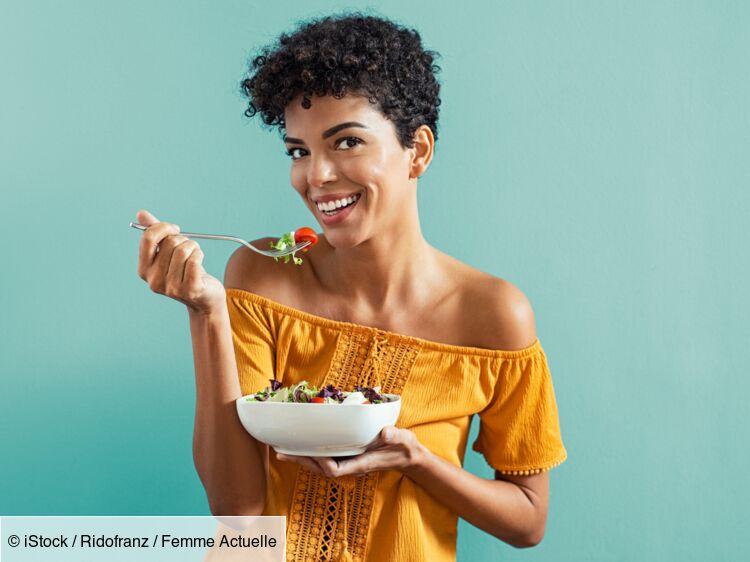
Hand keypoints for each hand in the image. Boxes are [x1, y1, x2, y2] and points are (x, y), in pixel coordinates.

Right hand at [135, 209, 225, 314]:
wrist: (204, 298)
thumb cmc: (185, 272)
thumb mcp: (168, 253)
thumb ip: (155, 234)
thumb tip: (141, 213)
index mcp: (144, 270)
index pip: (148, 239)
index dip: (163, 228)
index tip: (174, 229)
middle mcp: (154, 281)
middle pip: (169, 243)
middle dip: (182, 239)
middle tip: (188, 246)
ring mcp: (172, 288)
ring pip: (183, 250)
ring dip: (193, 246)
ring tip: (195, 253)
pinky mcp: (190, 290)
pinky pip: (194, 260)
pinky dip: (199, 254)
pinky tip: (200, 260)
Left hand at [275, 426, 426, 477]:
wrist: (408, 456)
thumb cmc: (404, 447)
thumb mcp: (403, 439)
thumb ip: (395, 436)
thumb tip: (385, 432)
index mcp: (362, 463)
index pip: (335, 469)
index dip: (320, 462)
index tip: (310, 451)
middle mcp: (352, 465)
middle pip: (322, 469)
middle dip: (302, 462)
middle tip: (283, 452)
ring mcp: (350, 461)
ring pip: (321, 466)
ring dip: (304, 459)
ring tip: (285, 450)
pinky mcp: (350, 456)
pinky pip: (327, 458)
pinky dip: (314, 453)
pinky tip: (304, 446)